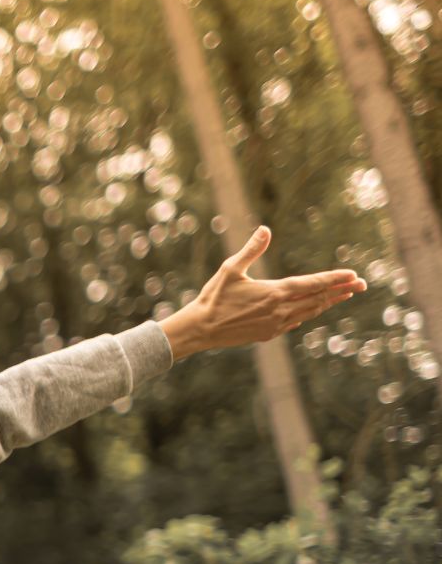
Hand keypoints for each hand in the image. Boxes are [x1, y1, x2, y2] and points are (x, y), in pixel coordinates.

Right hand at [159, 226, 366, 360]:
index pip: (312, 283)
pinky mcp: (269, 334)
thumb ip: (251, 249)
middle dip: (342, 290)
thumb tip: (265, 229)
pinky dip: (309, 313)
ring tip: (344, 296)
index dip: (335, 278)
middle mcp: (280, 310)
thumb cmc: (213, 297)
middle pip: (318, 298)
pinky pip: (296, 322)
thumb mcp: (230, 269)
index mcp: (274, 292)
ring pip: (310, 312)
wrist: (200, 329)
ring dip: (328, 302)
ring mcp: (276, 325)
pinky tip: (313, 309)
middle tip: (363, 284)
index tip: (354, 275)